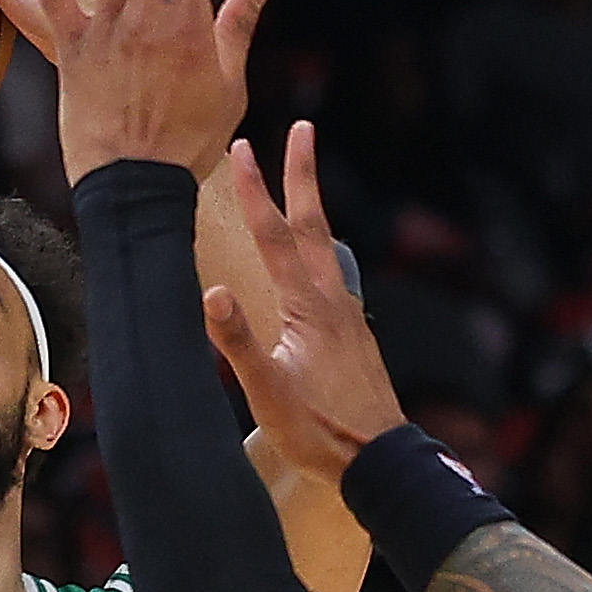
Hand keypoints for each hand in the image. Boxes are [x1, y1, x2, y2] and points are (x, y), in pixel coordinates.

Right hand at [202, 122, 404, 483]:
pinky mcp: (354, 334)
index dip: (257, 191)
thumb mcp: (268, 392)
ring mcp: (348, 316)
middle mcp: (332, 301)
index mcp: (308, 308)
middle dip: (302, 175)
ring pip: (327, 247)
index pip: (275, 237)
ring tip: (302, 183)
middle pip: (314, 224)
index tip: (241, 148)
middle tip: (301, 128)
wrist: (379, 462)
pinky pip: (333, 274)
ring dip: (311, 208)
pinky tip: (317, 261)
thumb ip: (239, 343)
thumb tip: (211, 293)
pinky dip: (320, 248)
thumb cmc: (320, 431)